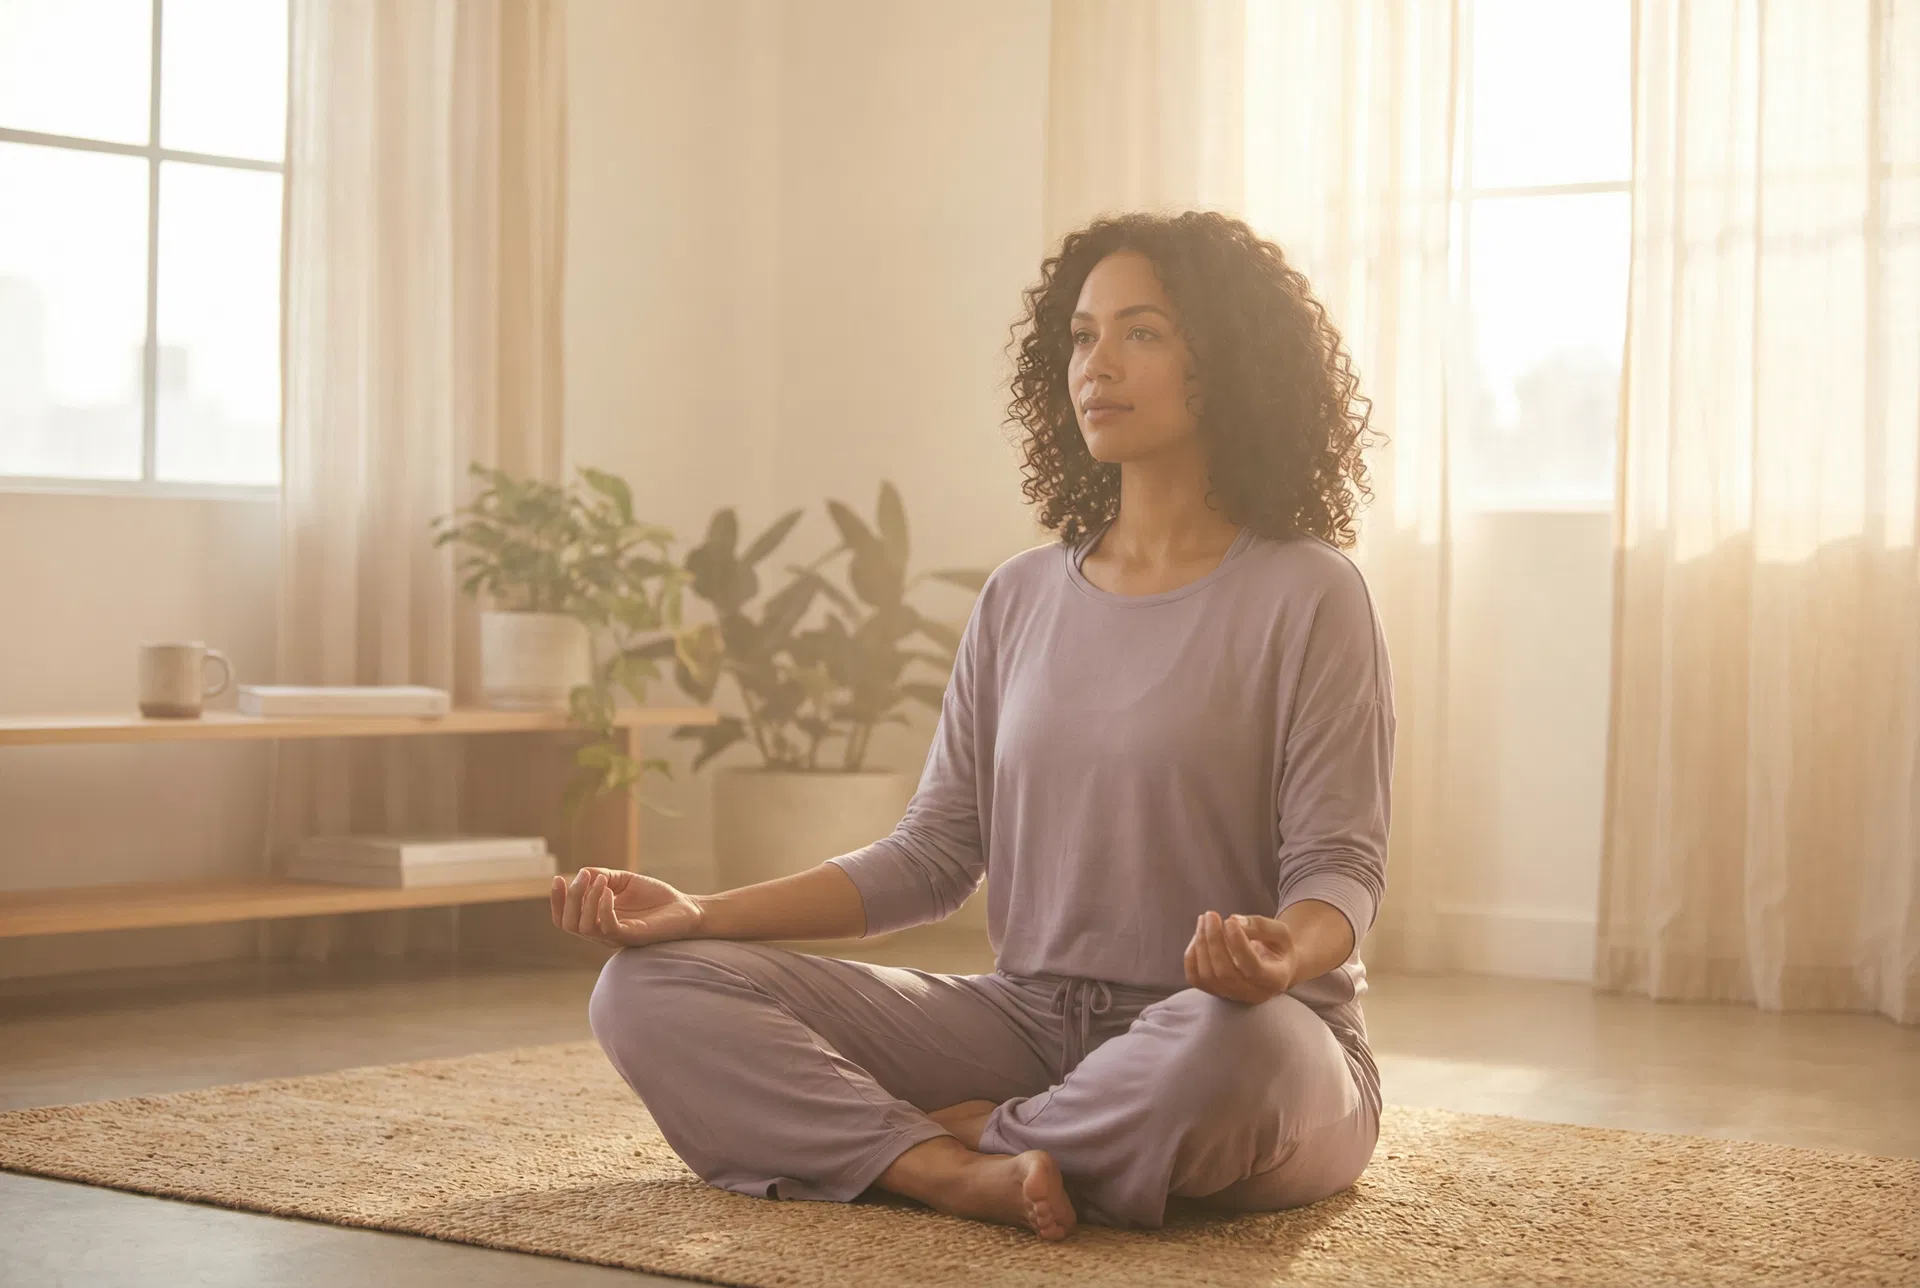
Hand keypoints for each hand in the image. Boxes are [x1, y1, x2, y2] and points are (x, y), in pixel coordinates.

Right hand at [550, 867, 704, 949]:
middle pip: (568, 923)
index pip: (564, 918)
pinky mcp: (631, 936)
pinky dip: (603, 907)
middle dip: (569, 898)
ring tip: (601, 881)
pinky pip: (608, 927)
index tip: (558, 879)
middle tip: (583, 878)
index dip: (556, 901)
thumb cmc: (654, 897)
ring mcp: (615, 936)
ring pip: (584, 927)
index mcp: (596, 919)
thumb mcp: (623, 881)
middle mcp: (601, 931)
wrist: (685, 908)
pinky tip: (609, 891)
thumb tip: (581, 874)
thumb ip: (601, 876)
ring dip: (586, 900)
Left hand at [1184, 910, 1297, 1003]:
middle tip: (1211, 915)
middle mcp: (1253, 993)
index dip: (1238, 943)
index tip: (1230, 920)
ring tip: (1204, 920)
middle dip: (1214, 940)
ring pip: (1208, 976)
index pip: (1252, 967)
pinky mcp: (1216, 992)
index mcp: (1274, 979)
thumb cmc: (1278, 948)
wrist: (1274, 967)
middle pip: (1225, 973)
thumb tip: (1233, 921)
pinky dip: (1192, 956)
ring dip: (1201, 944)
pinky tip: (1198, 937)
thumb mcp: (1280, 932)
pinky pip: (1196, 979)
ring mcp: (1232, 995)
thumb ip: (1261, 926)